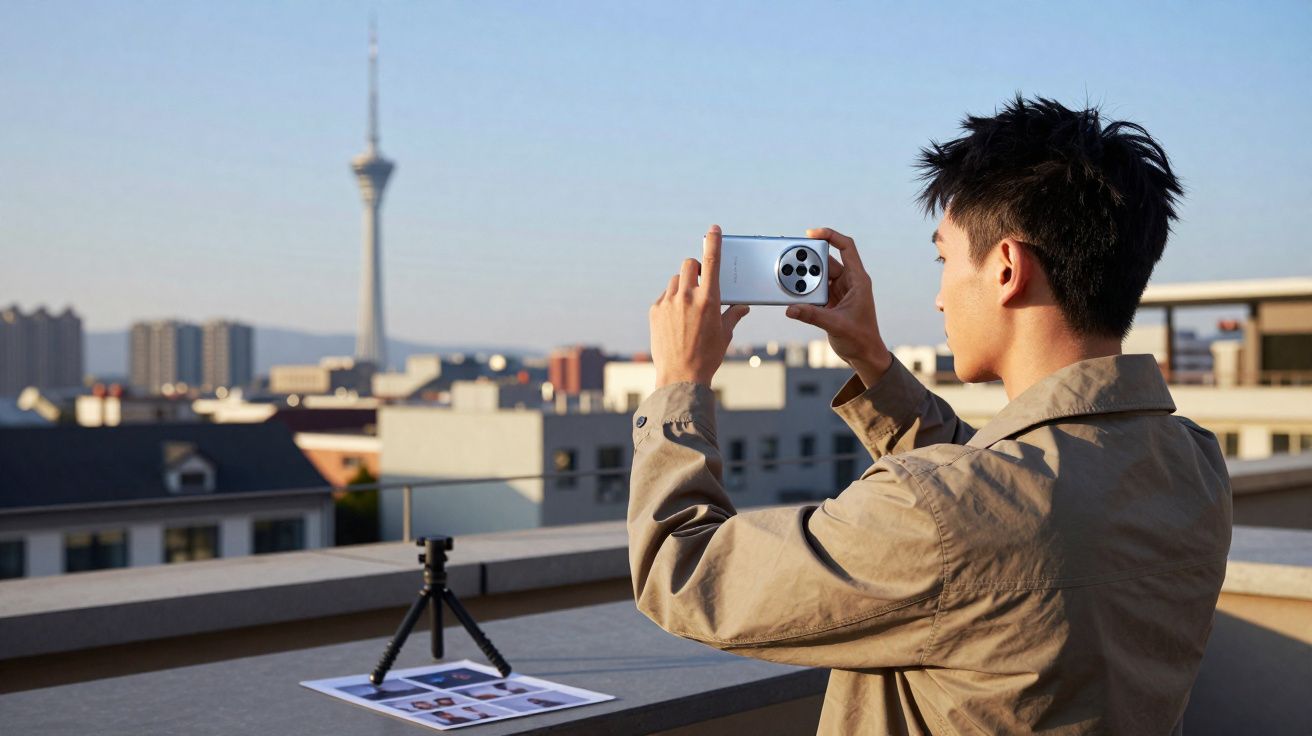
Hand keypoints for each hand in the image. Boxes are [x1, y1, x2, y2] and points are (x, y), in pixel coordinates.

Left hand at [649, 225, 750, 387]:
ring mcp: (668, 303)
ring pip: (675, 279)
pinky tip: (676, 318)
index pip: (712, 261)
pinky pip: (664, 296)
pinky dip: (671, 300)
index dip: (713, 241)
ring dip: (683, 285)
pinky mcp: (655, 310)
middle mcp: (687, 297)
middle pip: (689, 264)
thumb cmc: (707, 356)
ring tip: (688, 306)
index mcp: (709, 300)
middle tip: (701, 282)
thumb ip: (733, 314)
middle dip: (696, 268)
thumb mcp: (725, 334)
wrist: (680, 376)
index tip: (713, 229)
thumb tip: (742, 306)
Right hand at [785, 227, 892, 387]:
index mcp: (858, 280)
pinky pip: (815, 290)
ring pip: (819, 276)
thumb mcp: (836, 325)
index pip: (846, 248)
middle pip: (827, 262)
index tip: (811, 234)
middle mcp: (849, 282)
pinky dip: (804, 290)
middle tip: (792, 261)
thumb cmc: (860, 339)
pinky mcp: (831, 302)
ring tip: (790, 279)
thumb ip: (812, 316)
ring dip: (805, 277)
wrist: (864, 355)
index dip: (830, 236)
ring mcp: (840, 291)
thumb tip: (791, 309)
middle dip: (810, 261)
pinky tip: (793, 293)